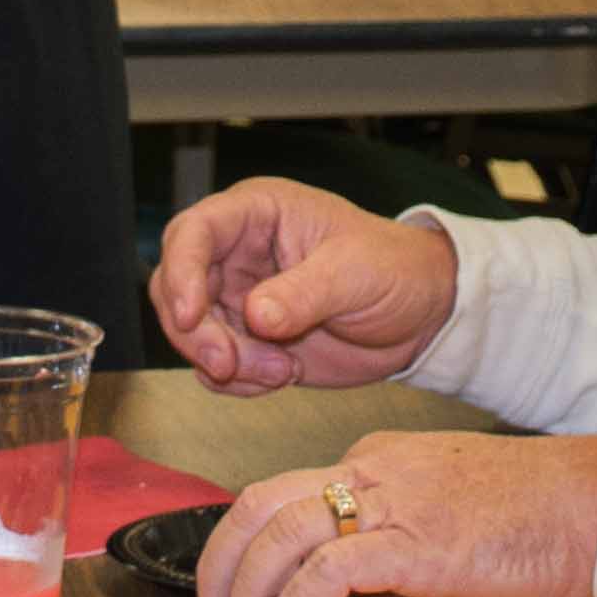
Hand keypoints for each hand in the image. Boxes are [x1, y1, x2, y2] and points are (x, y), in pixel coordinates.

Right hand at [150, 179, 460, 393]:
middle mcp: (237, 254)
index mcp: (258, 214)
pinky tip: (284, 376)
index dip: (181, 271)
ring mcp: (239, 299)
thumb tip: (255, 316)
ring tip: (282, 372)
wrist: (421, 317)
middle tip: (229, 364)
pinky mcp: (248, 341)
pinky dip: (238, 382)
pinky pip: (216, 367)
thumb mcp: (354, 272)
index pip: (194, 231)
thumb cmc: (394, 269)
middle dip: (195, 333)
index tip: (190, 316)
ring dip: (224, 363)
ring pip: (191, 334)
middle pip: (175, 288)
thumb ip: (304, 293)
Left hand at [202, 430, 596, 596]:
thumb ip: (400, 539)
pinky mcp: (417, 542)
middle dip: (219, 566)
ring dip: (244, 594)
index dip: (242, 545)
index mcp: (380, 461)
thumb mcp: (452, 515)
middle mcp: (373, 470)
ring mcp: (393, 502)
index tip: (231, 594)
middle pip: (259, 504)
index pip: (283, 492)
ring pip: (279, 534)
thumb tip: (363, 588)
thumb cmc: (545, 516)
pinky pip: (326, 571)